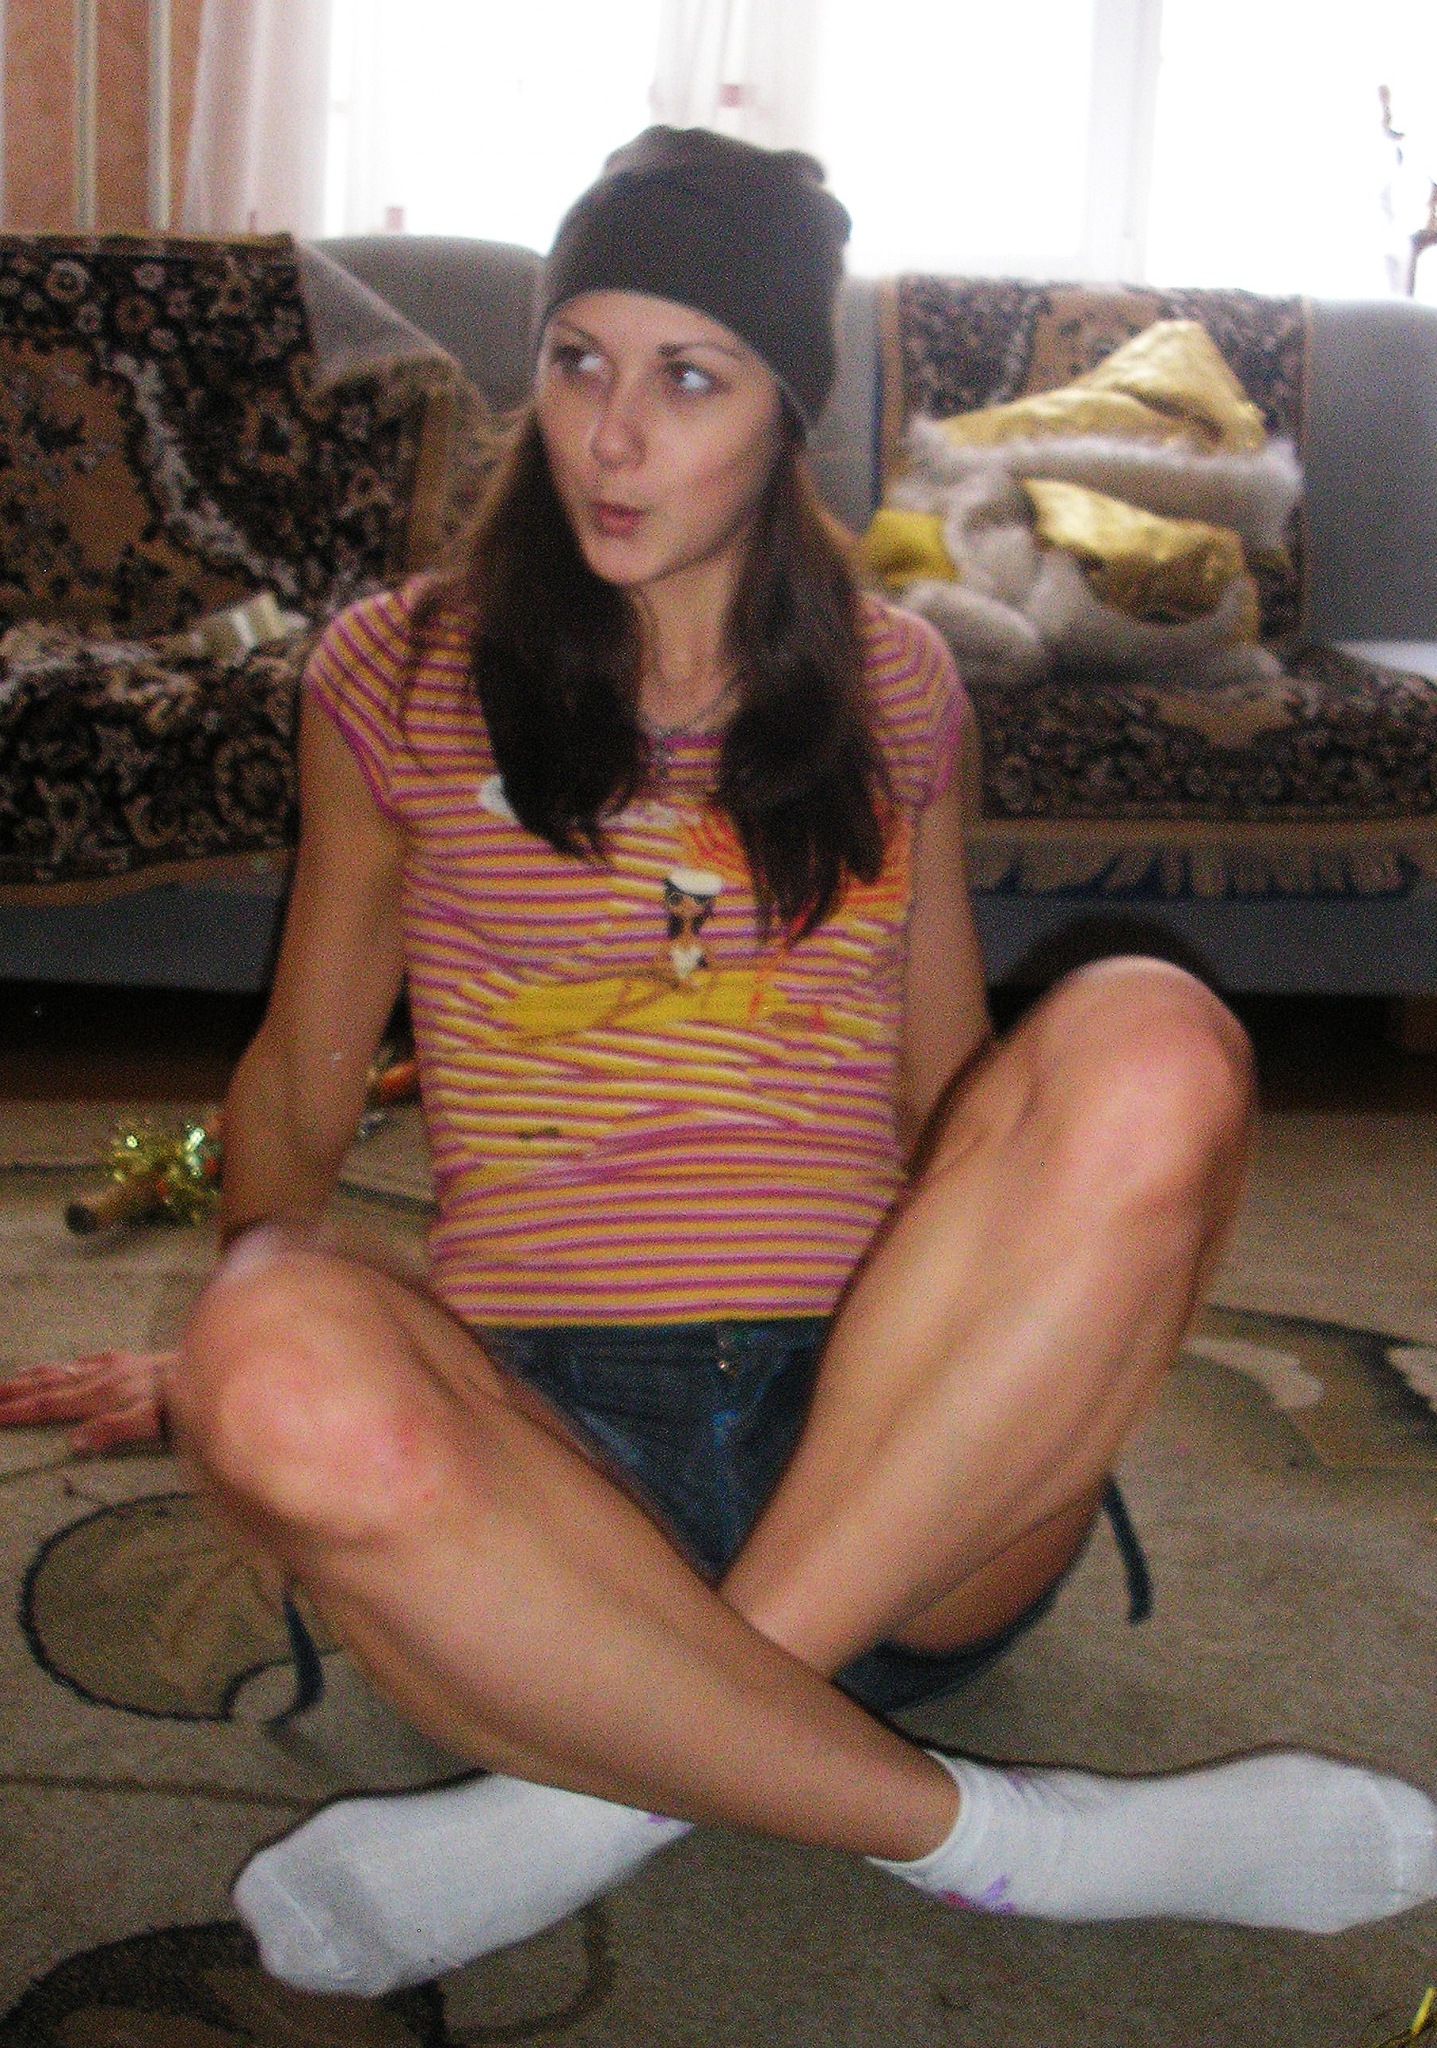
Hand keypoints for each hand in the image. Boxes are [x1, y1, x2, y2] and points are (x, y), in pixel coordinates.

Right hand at [0, 1348, 171, 1453]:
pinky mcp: (132, 1361)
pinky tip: (70, 1363)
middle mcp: (102, 1379)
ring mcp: (116, 1367)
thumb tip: (73, 1442)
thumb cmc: (181, 1403)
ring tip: (11, 1378)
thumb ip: (112, 1430)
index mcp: (100, 1397)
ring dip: (36, 1376)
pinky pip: (95, 1360)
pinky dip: (75, 1363)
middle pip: (49, 1387)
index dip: (19, 1411)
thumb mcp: (149, 1422)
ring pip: (66, 1371)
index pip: (49, 1407)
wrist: (208, 1369)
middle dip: (15, 1392)